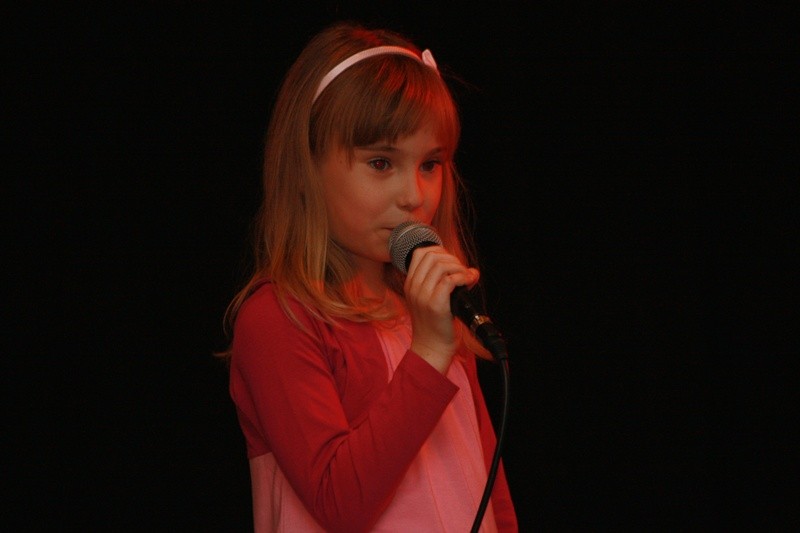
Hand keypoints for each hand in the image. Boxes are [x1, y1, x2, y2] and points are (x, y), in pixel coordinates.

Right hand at [403, 245, 479, 372]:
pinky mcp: (435, 304)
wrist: (431, 347)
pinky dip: (462, 277)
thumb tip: (471, 270)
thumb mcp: (432, 299)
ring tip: (466, 278)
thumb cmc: (435, 324)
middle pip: (432, 256)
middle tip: (461, 272)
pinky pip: (449, 280)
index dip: (440, 252)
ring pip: (441, 265)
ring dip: (458, 268)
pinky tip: (468, 282)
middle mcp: (413, 288)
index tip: (452, 263)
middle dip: (451, 259)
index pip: (420, 253)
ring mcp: (423, 296)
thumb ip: (445, 282)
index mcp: (410, 284)